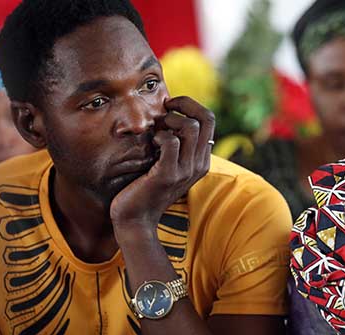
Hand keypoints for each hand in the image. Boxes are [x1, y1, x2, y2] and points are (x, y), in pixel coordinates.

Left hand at [110, 96, 214, 237]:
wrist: (136, 219)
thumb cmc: (145, 187)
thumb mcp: (167, 164)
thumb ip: (175, 144)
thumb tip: (169, 114)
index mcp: (201, 159)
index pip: (209, 119)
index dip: (189, 105)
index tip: (170, 106)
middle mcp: (199, 164)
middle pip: (206, 118)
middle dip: (183, 104)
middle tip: (164, 110)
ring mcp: (186, 170)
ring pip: (190, 127)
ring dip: (170, 120)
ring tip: (156, 130)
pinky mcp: (168, 175)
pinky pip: (171, 142)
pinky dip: (160, 135)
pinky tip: (151, 143)